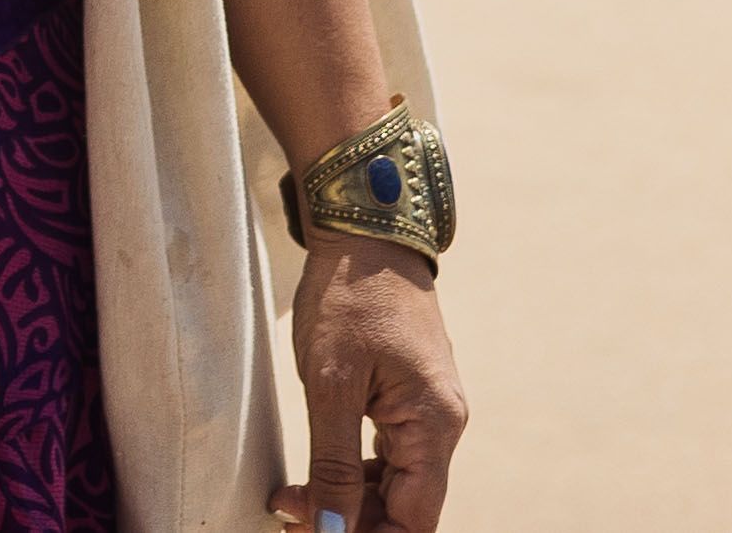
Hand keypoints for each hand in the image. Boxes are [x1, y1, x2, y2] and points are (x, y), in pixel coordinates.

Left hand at [274, 235, 465, 532]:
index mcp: (434, 424)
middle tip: (289, 518)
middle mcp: (442, 424)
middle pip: (405, 509)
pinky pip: (388, 456)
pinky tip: (313, 474)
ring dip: (347, 502)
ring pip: (395, 486)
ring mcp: (428, 411)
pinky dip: (352, 473)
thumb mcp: (330, 383)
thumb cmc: (349, 296)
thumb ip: (333, 463)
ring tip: (290, 499)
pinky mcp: (408, 398)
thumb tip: (333, 530)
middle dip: (350, 523)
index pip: (416, 521)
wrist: (365, 228)